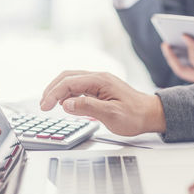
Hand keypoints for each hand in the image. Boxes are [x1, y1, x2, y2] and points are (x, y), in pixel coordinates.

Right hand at [40, 71, 165, 135]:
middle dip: (52, 89)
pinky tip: (66, 103)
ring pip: (73, 81)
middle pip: (67, 77)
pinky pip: (80, 87)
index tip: (44, 107)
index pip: (69, 82)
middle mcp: (99, 78)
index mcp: (100, 81)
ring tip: (50, 104)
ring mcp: (100, 82)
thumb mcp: (111, 114)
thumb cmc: (135, 115)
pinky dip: (69, 93)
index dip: (53, 94)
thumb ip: (88, 107)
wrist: (151, 114)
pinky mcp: (101, 89)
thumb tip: (66, 103)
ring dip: (59, 91)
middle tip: (43, 105)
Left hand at [161, 35, 193, 82]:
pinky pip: (186, 70)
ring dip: (172, 59)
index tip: (185, 34)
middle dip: (171, 57)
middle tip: (164, 43)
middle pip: (181, 70)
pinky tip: (177, 48)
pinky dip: (180, 60)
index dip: (191, 47)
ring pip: (182, 71)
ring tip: (167, 44)